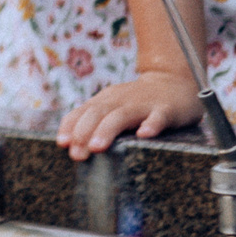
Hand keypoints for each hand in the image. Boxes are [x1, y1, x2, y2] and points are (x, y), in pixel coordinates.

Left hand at [55, 71, 202, 159]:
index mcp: (105, 100)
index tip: (62, 143)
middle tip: (77, 154)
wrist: (174, 82)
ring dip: (107, 130)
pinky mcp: (165, 110)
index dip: (70, 126)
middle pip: (97, 113)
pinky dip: (151, 125)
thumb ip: (93, 121)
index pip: (82, 112)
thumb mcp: (112, 106)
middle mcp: (120, 100)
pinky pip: (158, 117)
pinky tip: (144, 135)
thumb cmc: (137, 101)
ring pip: (122, 116)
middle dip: (83, 133)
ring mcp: (143, 104)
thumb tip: (68, 143)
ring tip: (97, 147)